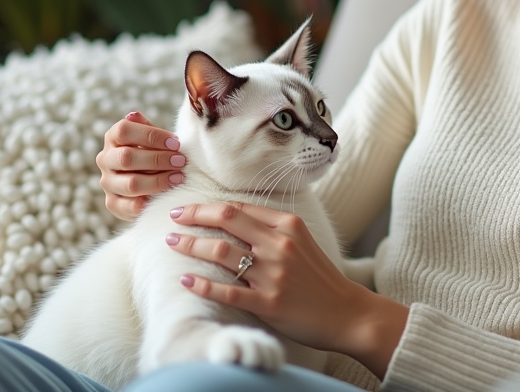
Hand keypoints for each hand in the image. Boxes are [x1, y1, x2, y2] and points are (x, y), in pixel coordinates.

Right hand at [96, 111, 185, 219]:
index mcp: (112, 137)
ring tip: (178, 177)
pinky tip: (166, 195)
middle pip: (127, 157)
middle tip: (181, 161)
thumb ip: (146, 127)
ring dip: (158, 181)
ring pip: (131, 183)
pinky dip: (150, 201)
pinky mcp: (113, 203)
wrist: (146, 178)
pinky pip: (130, 206)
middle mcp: (105, 159)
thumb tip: (135, 116)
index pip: (124, 130)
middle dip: (158, 159)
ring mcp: (107, 182)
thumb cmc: (152, 151)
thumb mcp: (150, 136)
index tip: (176, 143)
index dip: (151, 136)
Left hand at [167, 201, 408, 379]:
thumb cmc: (320, 277)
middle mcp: (279, 245)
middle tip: (172, 218)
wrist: (347, 313)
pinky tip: (186, 280)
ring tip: (173, 244)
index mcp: (288, 225)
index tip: (185, 208)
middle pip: (227, 220)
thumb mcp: (301, 240)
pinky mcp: (268, 303)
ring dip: (191, 246)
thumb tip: (233, 217)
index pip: (239, 207)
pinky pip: (227, 291)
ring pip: (221, 252)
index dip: (207, 206)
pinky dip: (203, 284)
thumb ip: (271, 227)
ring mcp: (273, 274)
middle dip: (193, 216)